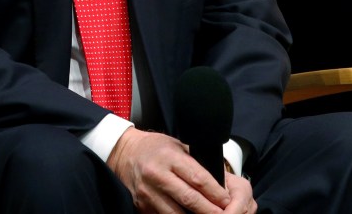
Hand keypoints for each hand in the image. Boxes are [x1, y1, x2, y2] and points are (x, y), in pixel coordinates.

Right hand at [107, 127, 255, 212]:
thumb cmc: (155, 147)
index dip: (215, 192)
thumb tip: (220, 180)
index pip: (198, 178)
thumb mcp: (176, 145)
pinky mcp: (141, 204)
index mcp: (169, 157)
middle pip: (189, 199)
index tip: (228, 201)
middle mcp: (157, 175)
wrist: (123, 153)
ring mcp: (148, 192)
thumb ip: (195, 161)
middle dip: (210, 211)